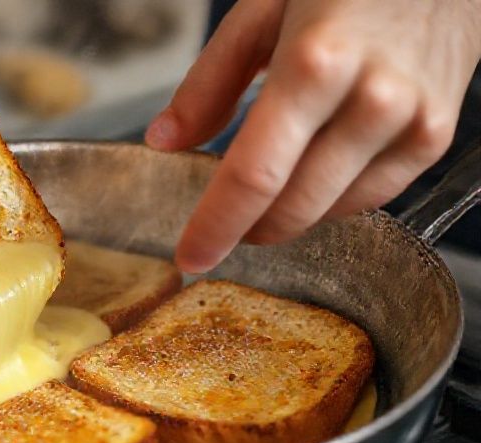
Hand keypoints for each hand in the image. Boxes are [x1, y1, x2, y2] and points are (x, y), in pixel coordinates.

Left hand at [145, 0, 480, 272]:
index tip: (190, 257)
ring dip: (286, 215)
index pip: (253, 175)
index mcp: (315, 64)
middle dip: (246, 228)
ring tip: (266, 188)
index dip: (216, 226)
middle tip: (221, 223)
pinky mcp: (436, 138)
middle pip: (291, 206)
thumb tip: (165, 143)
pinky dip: (330, 199)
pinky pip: (370, 197)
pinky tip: (312, 174)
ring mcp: (412, 122)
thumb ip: (207, 83)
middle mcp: (371, 99)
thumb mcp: (261, 11)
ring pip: (329, 211)